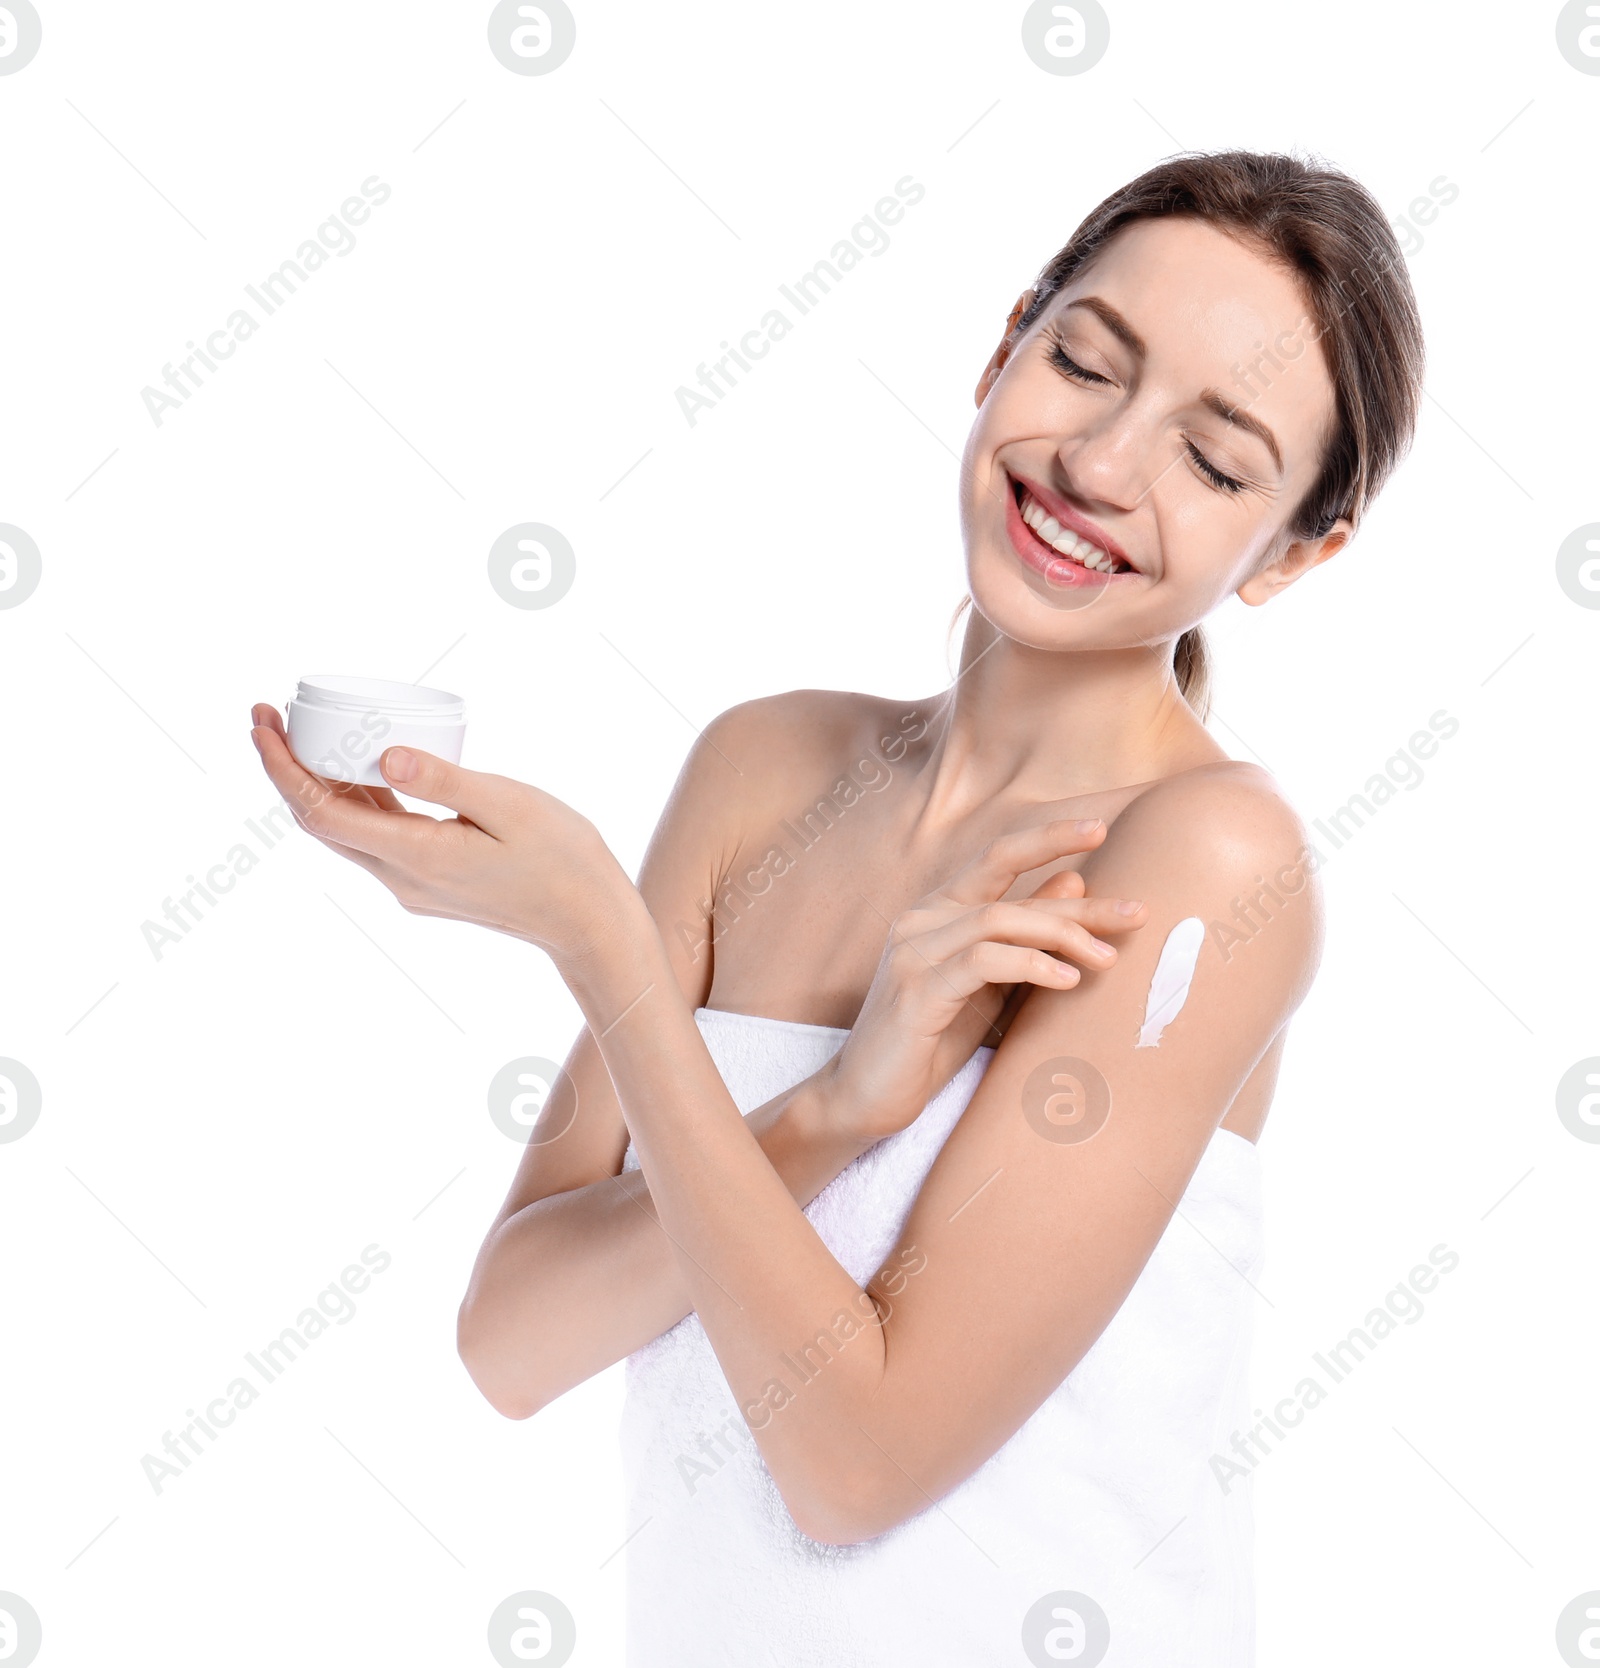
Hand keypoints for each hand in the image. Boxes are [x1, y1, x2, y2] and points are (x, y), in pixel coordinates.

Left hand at [248, 703, 633, 966]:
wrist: (589, 922)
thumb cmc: (563, 860)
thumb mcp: (510, 806)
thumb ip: (445, 782)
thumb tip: (384, 755)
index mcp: (417, 858)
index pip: (321, 813)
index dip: (281, 769)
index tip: (261, 726)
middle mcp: (403, 879)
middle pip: (321, 822)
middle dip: (286, 769)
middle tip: (268, 715)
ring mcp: (414, 886)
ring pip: (348, 831)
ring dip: (318, 784)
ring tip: (304, 732)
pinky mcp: (430, 882)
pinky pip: (378, 837)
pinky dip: (357, 800)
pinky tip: (362, 768)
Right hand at [819, 818, 1147, 1145]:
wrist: (864, 1098)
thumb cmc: (929, 1043)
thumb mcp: (989, 984)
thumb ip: (1024, 935)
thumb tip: (1075, 882)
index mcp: (937, 911)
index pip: (997, 857)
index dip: (1047, 838)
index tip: (1100, 828)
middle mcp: (920, 919)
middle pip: (1009, 892)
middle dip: (1079, 905)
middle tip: (1136, 914)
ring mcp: (912, 952)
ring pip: (998, 920)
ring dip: (1061, 936)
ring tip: (1106, 959)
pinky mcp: (914, 991)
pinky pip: (981, 962)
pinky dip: (1029, 965)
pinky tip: (1066, 980)